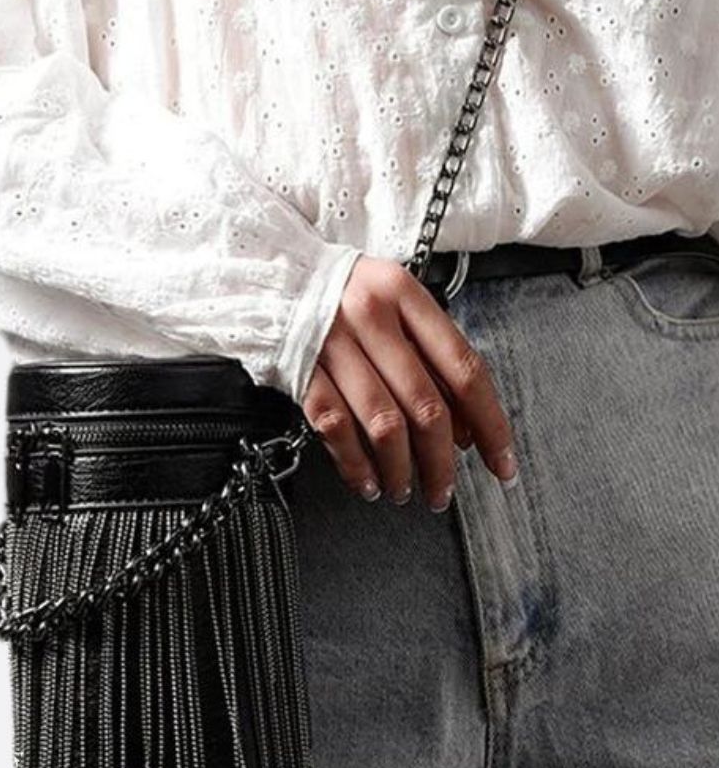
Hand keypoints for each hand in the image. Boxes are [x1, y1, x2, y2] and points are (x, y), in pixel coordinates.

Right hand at [302, 255, 518, 510]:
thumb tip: (463, 428)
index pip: (464, 369)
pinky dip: (356, 464)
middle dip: (441, 461)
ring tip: (404, 490)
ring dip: (400, 469)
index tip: (500, 462)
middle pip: (426, 406)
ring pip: (384, 424)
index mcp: (405, 295)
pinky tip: (368, 482)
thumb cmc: (339, 294)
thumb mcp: (393, 302)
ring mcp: (332, 345)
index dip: (489, 424)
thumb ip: (429, 354)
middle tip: (444, 490)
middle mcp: (371, 317)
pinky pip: (336, 428)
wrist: (268, 277)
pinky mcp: (301, 371)